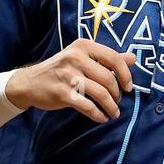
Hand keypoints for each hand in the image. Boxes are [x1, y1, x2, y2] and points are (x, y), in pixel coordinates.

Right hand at [5, 39, 135, 122]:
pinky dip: (98, 114)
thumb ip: (108, 58)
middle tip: (118, 101)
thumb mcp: (83, 57)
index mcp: (83, 46)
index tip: (128, 87)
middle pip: (109, 78)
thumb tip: (133, 58)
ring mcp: (68, 76)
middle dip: (117, 94)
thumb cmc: (62, 69)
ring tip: (113, 112)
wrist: (30, 82)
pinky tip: (101, 117)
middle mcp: (75, 58)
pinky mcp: (62, 93)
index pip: (114, 58)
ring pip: (101, 94)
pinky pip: (88, 106)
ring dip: (111, 106)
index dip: (126, 74)